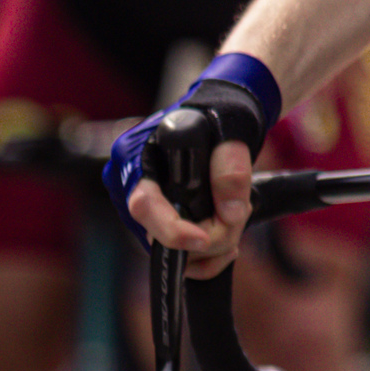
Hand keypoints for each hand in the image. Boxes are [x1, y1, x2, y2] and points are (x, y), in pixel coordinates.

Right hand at [103, 56, 279, 271]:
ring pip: (172, 251)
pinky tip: (228, 232)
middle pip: (159, 236)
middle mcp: (128, 185)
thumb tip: (231, 215)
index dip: (173, 230)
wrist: (220, 118)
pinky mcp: (155, 223)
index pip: (144, 205)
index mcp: (134, 155)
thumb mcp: (232, 131)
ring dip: (212, 246)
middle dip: (208, 237)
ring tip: (237, 214)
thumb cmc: (219, 116)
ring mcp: (139, 208)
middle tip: (241, 214)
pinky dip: (207, 254)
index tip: (205, 239)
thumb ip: (232, 169)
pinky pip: (178, 255)